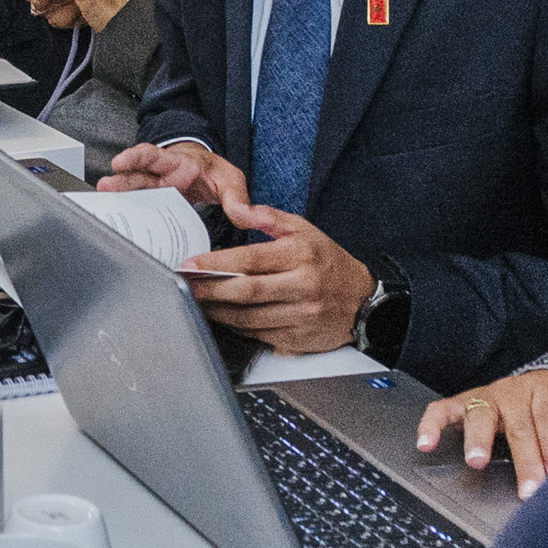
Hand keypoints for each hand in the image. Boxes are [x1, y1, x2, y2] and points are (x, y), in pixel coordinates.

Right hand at [99, 141, 247, 212]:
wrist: (206, 175)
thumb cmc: (214, 174)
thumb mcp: (231, 182)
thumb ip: (238, 200)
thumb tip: (250, 218)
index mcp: (177, 164)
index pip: (154, 156)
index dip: (136, 158)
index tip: (120, 162)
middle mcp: (160, 175)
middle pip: (135, 175)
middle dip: (119, 181)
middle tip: (104, 187)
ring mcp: (153, 189)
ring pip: (131, 191)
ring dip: (117, 196)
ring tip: (102, 204)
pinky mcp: (151, 202)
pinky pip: (136, 206)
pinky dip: (125, 213)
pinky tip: (115, 222)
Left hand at [179, 201, 373, 352]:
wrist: (362, 302)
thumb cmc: (329, 263)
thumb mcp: (305, 230)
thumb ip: (269, 218)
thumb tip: (239, 208)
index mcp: (300, 256)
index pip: (250, 260)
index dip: (216, 264)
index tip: (191, 263)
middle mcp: (301, 287)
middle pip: (245, 292)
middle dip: (209, 290)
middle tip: (185, 285)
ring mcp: (300, 316)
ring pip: (248, 318)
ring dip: (216, 311)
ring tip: (196, 302)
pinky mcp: (297, 339)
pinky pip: (257, 335)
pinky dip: (235, 327)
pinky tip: (221, 317)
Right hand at [414, 367, 547, 496]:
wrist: (545, 386)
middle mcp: (516, 391)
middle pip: (518, 425)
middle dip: (524, 458)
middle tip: (528, 488)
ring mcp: (487, 396)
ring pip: (480, 413)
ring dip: (477, 438)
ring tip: (476, 462)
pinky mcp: (463, 402)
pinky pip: (441, 410)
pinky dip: (431, 425)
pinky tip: (426, 444)